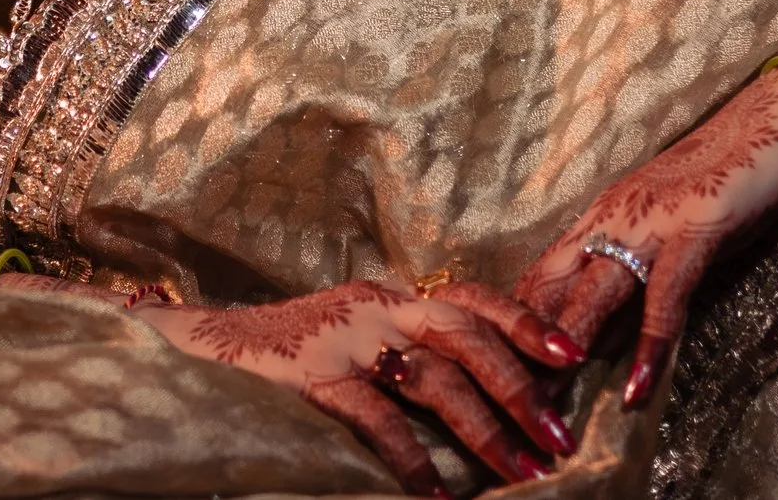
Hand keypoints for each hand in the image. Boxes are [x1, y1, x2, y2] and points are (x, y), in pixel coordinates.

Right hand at [134, 278, 583, 493]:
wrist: (205, 347)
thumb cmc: (288, 352)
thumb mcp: (354, 336)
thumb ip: (405, 350)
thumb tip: (478, 392)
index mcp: (391, 297)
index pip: (472, 298)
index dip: (525, 321)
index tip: (572, 354)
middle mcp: (376, 308)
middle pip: (465, 337)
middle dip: (519, 388)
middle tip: (557, 438)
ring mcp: (345, 338)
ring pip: (432, 378)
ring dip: (483, 429)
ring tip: (520, 473)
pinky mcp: (314, 375)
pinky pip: (377, 420)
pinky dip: (413, 460)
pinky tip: (438, 496)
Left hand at [512, 36, 777, 412]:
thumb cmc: (726, 176)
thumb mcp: (667, 222)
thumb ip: (636, 263)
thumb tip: (608, 319)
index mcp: (603, 214)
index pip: (541, 272)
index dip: (510, 319)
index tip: (489, 364)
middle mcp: (615, 215)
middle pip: (553, 285)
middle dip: (526, 342)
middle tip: (505, 399)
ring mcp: (653, 220)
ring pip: (595, 290)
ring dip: (570, 346)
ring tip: (550, 399)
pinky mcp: (697, 228)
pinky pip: (665, 295)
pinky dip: (649, 344)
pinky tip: (637, 388)